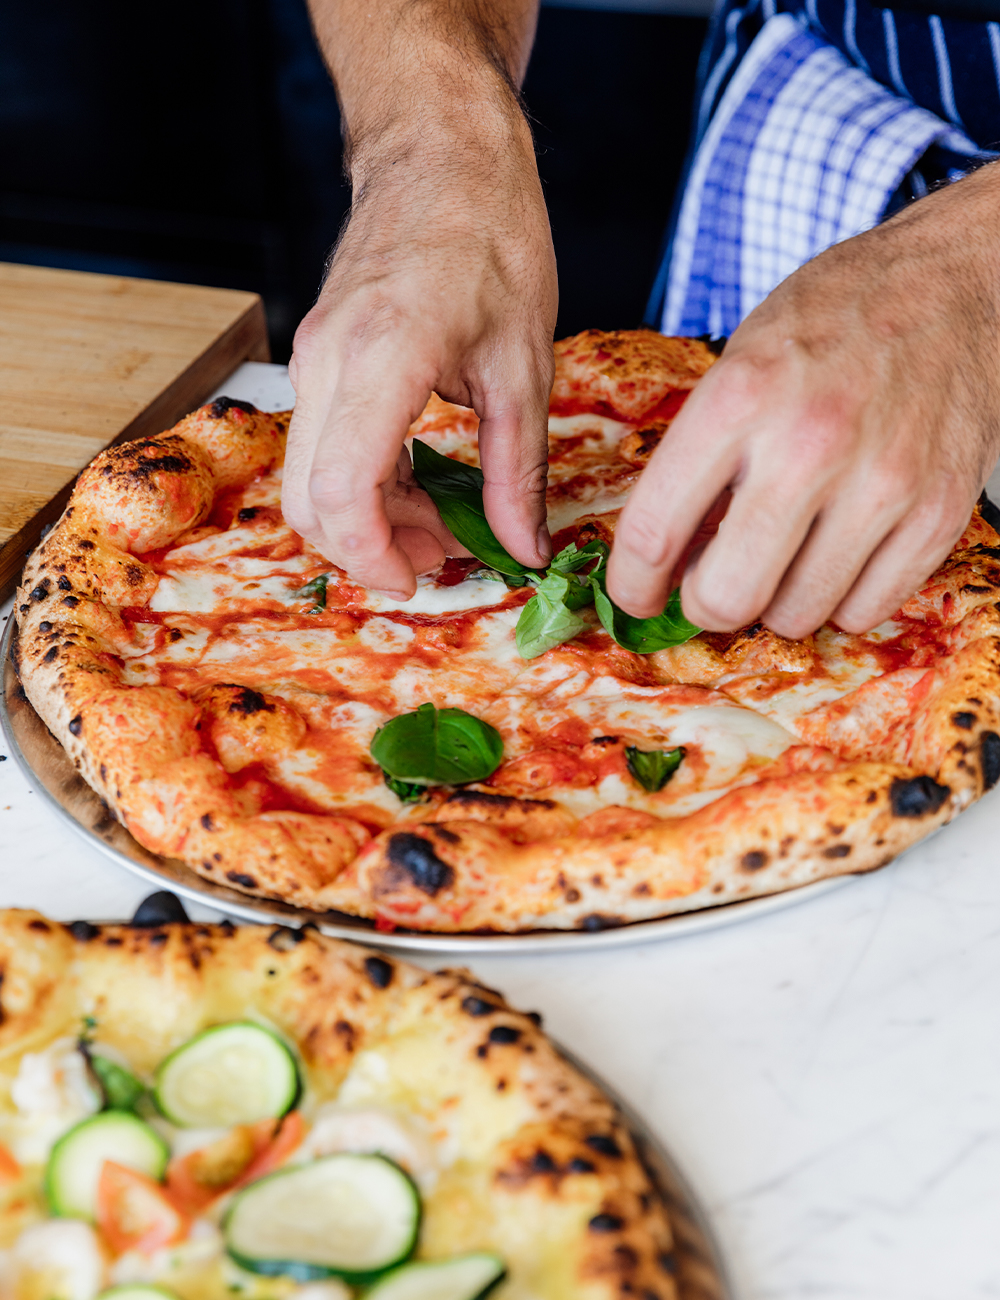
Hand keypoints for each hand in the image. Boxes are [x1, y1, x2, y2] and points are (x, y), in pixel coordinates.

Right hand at [283, 0, 555, 597]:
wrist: (439, 151)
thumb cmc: (490, 237)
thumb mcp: (525, 365)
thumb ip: (519, 471)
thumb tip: (525, 552)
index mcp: (381, 360)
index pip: (341, 493)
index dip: (374, 557)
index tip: (422, 580)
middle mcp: (326, 364)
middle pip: (310, 500)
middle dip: (371, 549)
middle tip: (443, 561)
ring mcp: (312, 360)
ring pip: (311, 478)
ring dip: (370, 520)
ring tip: (443, 530)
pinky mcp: (318, 359)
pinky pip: (324, 445)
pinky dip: (365, 484)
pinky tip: (420, 488)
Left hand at [607, 161, 999, 637]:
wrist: (956, 285)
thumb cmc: (832, 324)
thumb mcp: (739, 365)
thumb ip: (698, 461)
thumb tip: (664, 562)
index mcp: (740, 397)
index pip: (654, 531)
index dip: (632, 584)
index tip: (635, 595)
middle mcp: (811, 443)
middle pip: (726, 596)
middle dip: (704, 604)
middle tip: (709, 584)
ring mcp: (883, 482)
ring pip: (796, 615)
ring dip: (776, 603)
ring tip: (782, 559)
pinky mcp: (940, 510)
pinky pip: (867, 612)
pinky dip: (841, 601)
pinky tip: (835, 559)